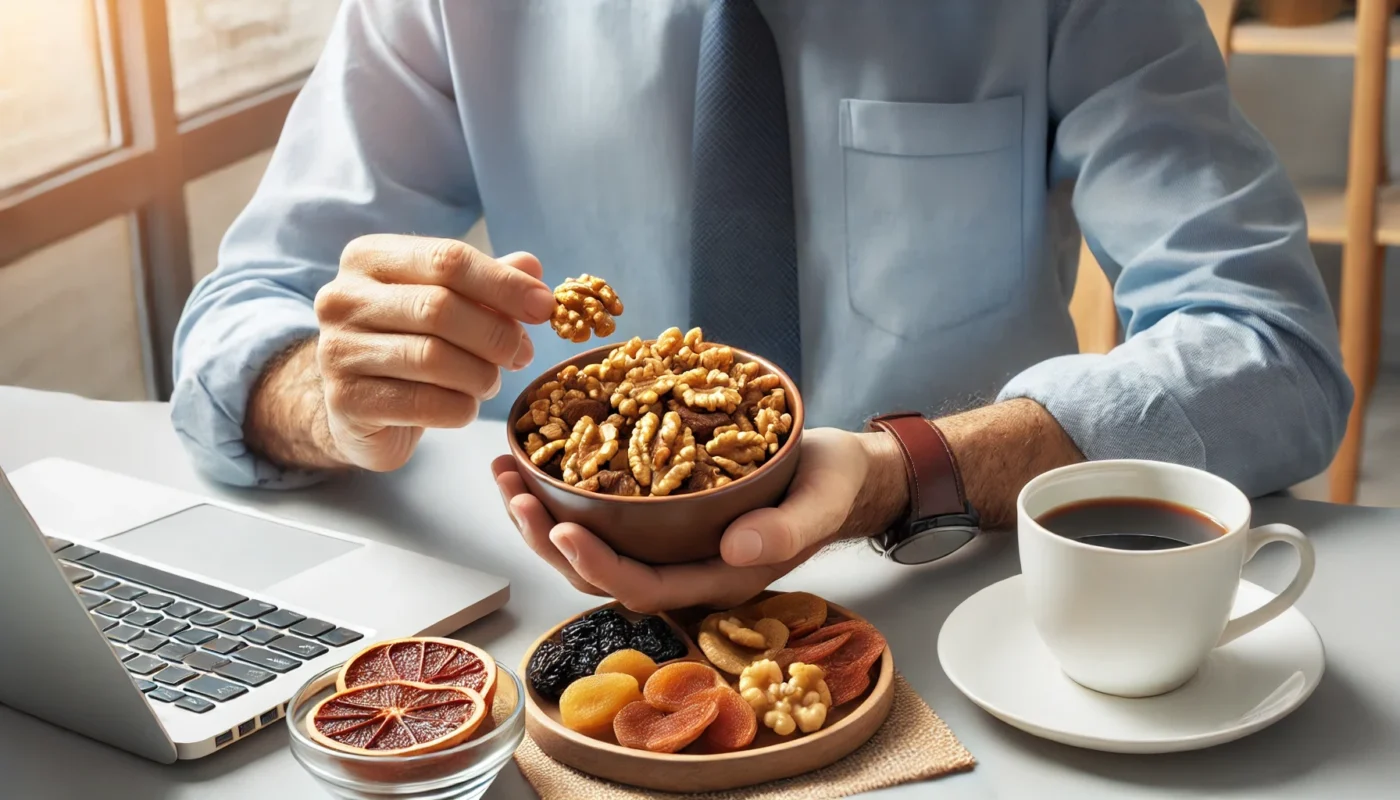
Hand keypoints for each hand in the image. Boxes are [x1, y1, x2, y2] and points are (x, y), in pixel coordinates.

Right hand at [312, 235, 555, 471]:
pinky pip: (423, 404)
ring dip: (480, 374)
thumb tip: (532, 268)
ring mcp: (337, 350)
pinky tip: (465, 406)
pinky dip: (460, 408)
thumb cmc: (412, 342)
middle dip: (496, 334)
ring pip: (432, 357)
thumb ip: (489, 283)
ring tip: (490, 382)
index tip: (545, 308)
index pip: (447, 259)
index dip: (504, 284)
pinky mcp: (345, 401)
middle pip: (439, 307)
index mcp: (369, 259)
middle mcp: (342, 298)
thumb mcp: (451, 303)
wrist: (360, 407)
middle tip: (523, 354)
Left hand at [491, 428, 908, 611]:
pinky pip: (603, 516)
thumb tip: (735, 547)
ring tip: (506, 473)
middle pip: (600, 572)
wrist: (840, 472)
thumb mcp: (822, 502)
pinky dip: (565, 491)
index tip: (561, 527)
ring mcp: (669, 544)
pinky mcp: (661, 515)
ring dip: (542, 516)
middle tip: (514, 493)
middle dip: (547, 538)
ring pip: (591, 545)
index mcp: (719, 576)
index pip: (644, 586)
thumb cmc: (833, 487)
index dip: (597, 564)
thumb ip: (786, 531)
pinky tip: (537, 460)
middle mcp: (684, 568)